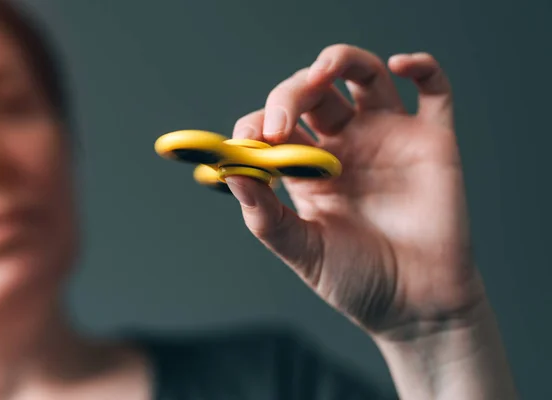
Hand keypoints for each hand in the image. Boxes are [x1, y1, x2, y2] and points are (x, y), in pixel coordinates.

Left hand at [226, 44, 483, 337]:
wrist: (414, 306)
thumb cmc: (357, 280)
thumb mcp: (302, 251)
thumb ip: (265, 216)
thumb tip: (229, 171)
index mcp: (308, 167)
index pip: (274, 124)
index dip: (256, 124)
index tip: (247, 144)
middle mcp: (345, 144)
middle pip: (313, 92)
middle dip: (289, 95)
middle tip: (278, 124)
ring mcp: (388, 138)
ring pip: (363, 75)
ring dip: (340, 61)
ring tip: (322, 72)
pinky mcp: (432, 141)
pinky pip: (433, 91)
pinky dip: (422, 67)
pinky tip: (400, 64)